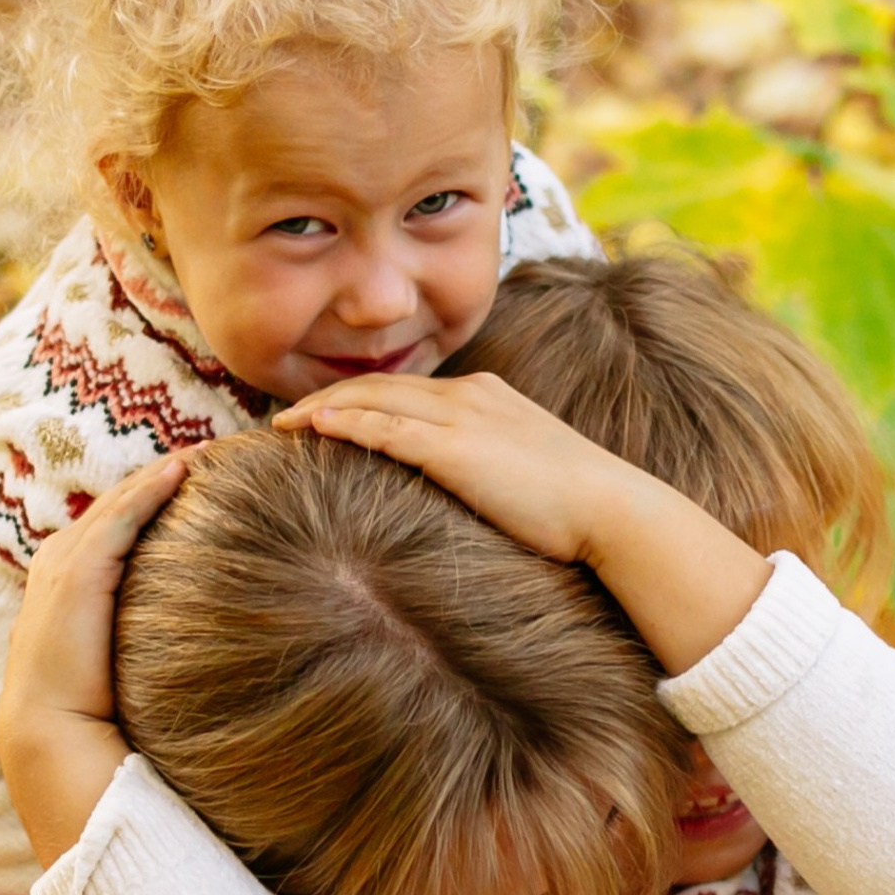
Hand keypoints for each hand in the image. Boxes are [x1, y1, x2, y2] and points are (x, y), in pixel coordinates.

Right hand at [0, 455, 187, 869]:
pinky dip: (147, 491)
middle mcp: (54, 573)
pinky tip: (181, 470)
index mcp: (60, 594)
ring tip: (197, 453)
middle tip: (200, 455)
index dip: (141, 508)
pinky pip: (118, 520)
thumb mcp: (122, 674)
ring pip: (113, 507)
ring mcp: (61, 570)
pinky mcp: (78, 576)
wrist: (56, 748)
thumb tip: (204, 656)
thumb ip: (146, 650)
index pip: (103, 536)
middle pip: (107, 511)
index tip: (187, 486)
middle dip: (149, 482)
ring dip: (153, 477)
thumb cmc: (97, 723)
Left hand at [278, 371, 771, 672]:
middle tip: (286, 417)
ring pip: (373, 399)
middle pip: (381, 384)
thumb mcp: (528, 472)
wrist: (612, 511)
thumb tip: (471, 491)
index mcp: (486, 395)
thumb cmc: (579, 508)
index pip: (408, 386)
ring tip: (282, 424)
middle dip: (329, 396)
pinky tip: (311, 429)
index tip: (326, 413)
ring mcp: (461, 417)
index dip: (361, 396)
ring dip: (322, 408)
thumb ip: (491, 466)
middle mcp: (470, 394)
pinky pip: (384, 428)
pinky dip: (343, 424)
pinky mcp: (454, 449)